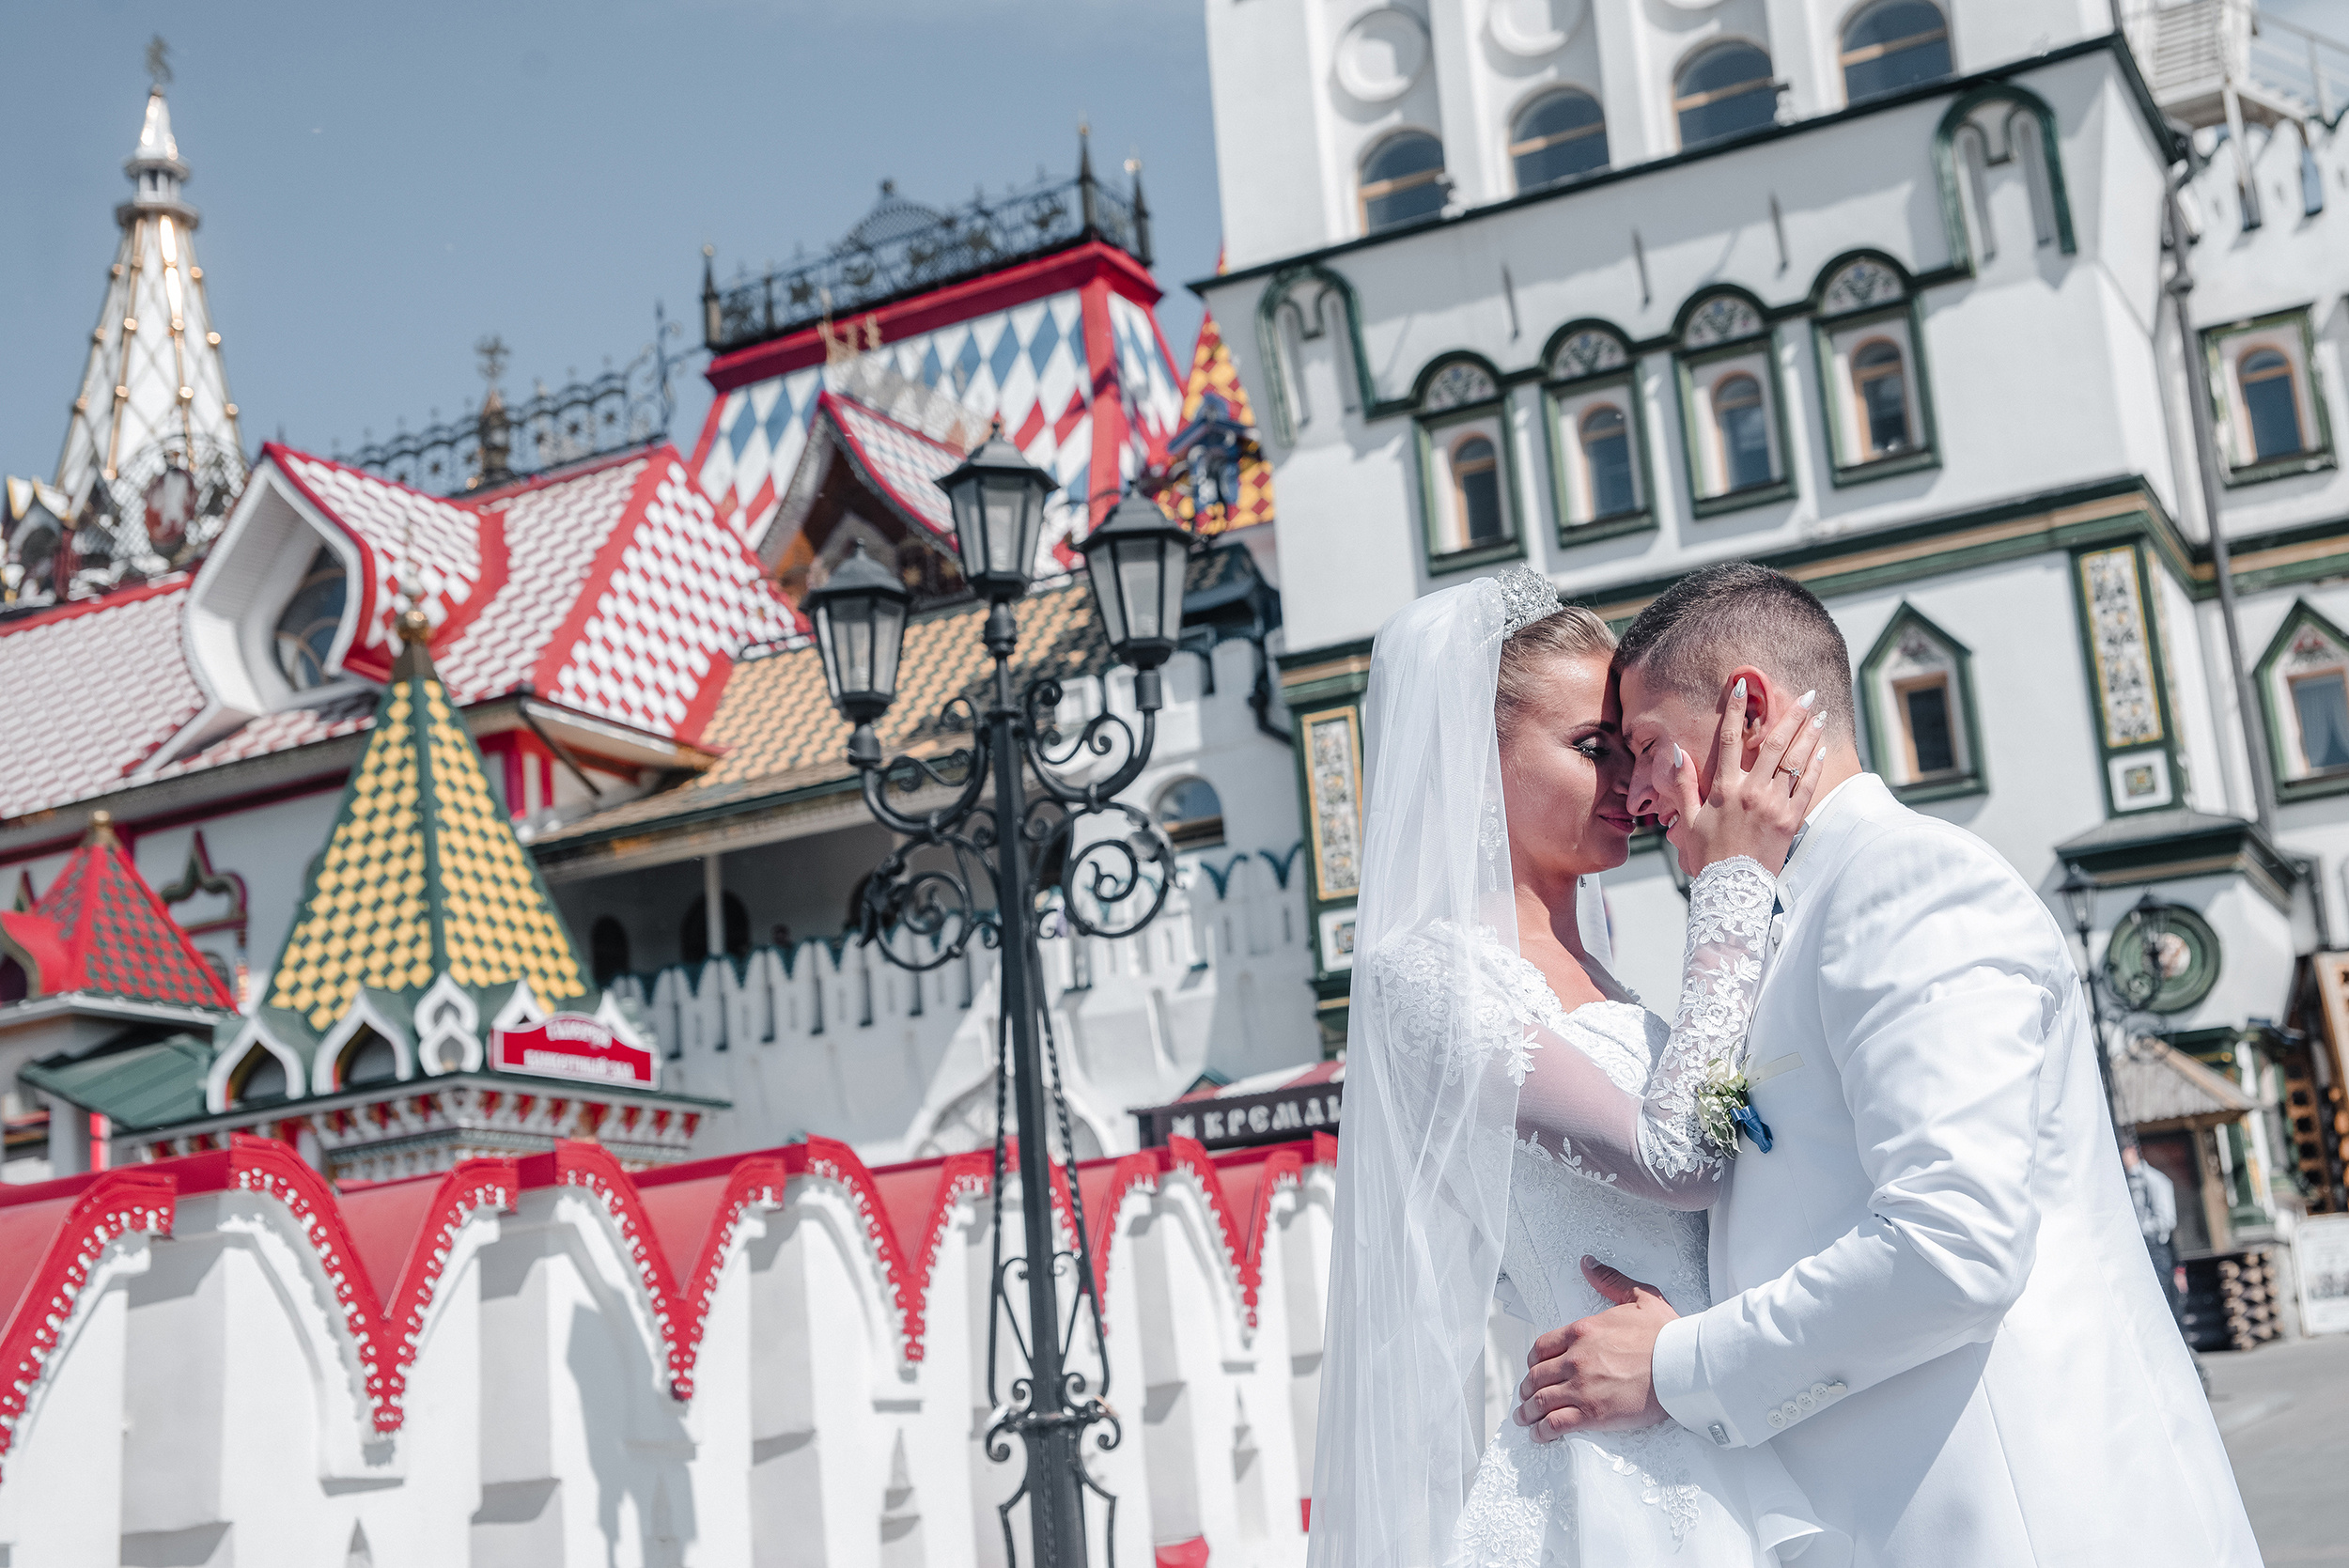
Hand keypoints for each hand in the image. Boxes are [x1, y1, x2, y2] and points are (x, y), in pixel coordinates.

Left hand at [1514, 1257, 1676, 1441]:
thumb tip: (1589, 1264)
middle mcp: (1575, 1359)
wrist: (1684, 1365)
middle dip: (1527, 1387)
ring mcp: (1582, 1387)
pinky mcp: (1593, 1414)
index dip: (1533, 1360)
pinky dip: (1543, 1431)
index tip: (1533, 1368)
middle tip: (1525, 1396)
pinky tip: (1539, 1435)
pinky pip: (1557, 1423)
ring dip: (1528, 1411)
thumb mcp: (1639, 1296)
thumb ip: (1610, 1281)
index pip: (1542, 1346)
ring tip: (1524, 1418)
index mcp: (1582, 1331)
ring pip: (1541, 1400)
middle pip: (1537, 1375)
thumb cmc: (1667, 1334)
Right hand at [1662, 679, 1827, 876]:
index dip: (1735, 709)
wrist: (1731, 891)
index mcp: (1724, 789)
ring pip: (1795, 762)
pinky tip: (1821, 751)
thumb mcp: (1687, 820)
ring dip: (1809, 735)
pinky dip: (1816, 767)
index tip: (1741, 685)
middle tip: (1806, 695)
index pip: (1728, 740)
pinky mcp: (1791, 821)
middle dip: (1791, 715)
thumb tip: (1676, 752)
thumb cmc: (1707, 857)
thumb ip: (1682, 785)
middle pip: (1774, 744)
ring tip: (1819, 715)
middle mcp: (1750, 792)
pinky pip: (1807, 788)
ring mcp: (1773, 806)